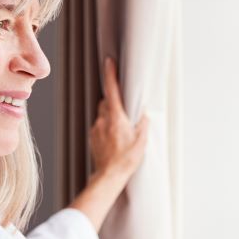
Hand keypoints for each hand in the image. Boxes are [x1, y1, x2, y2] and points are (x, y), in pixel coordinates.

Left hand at [89, 57, 148, 180]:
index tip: (109, 62)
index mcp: (116, 118)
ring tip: (121, 130)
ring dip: (111, 116)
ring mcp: (96, 129)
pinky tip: (115, 139)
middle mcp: (103, 120)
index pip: (112, 91)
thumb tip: (145, 114)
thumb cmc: (126, 159)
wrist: (109, 175)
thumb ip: (143, 124)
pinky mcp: (93, 137)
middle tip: (125, 111)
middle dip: (114, 102)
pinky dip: (107, 127)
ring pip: (103, 114)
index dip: (110, 74)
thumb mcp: (141, 141)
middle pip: (106, 102)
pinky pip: (100, 126)